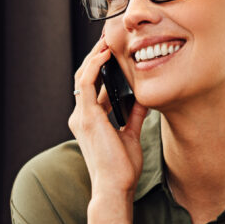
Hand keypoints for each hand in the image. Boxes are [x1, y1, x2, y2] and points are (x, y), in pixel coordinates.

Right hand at [70, 34, 148, 197]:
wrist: (115, 186)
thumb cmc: (122, 169)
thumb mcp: (131, 136)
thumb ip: (133, 116)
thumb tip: (143, 99)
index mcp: (90, 121)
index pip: (94, 87)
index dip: (102, 69)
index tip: (114, 53)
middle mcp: (81, 116)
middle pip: (85, 77)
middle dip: (96, 56)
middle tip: (110, 37)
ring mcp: (81, 116)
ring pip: (83, 75)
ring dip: (95, 56)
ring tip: (107, 39)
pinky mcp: (86, 116)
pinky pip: (86, 82)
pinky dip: (95, 65)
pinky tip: (106, 54)